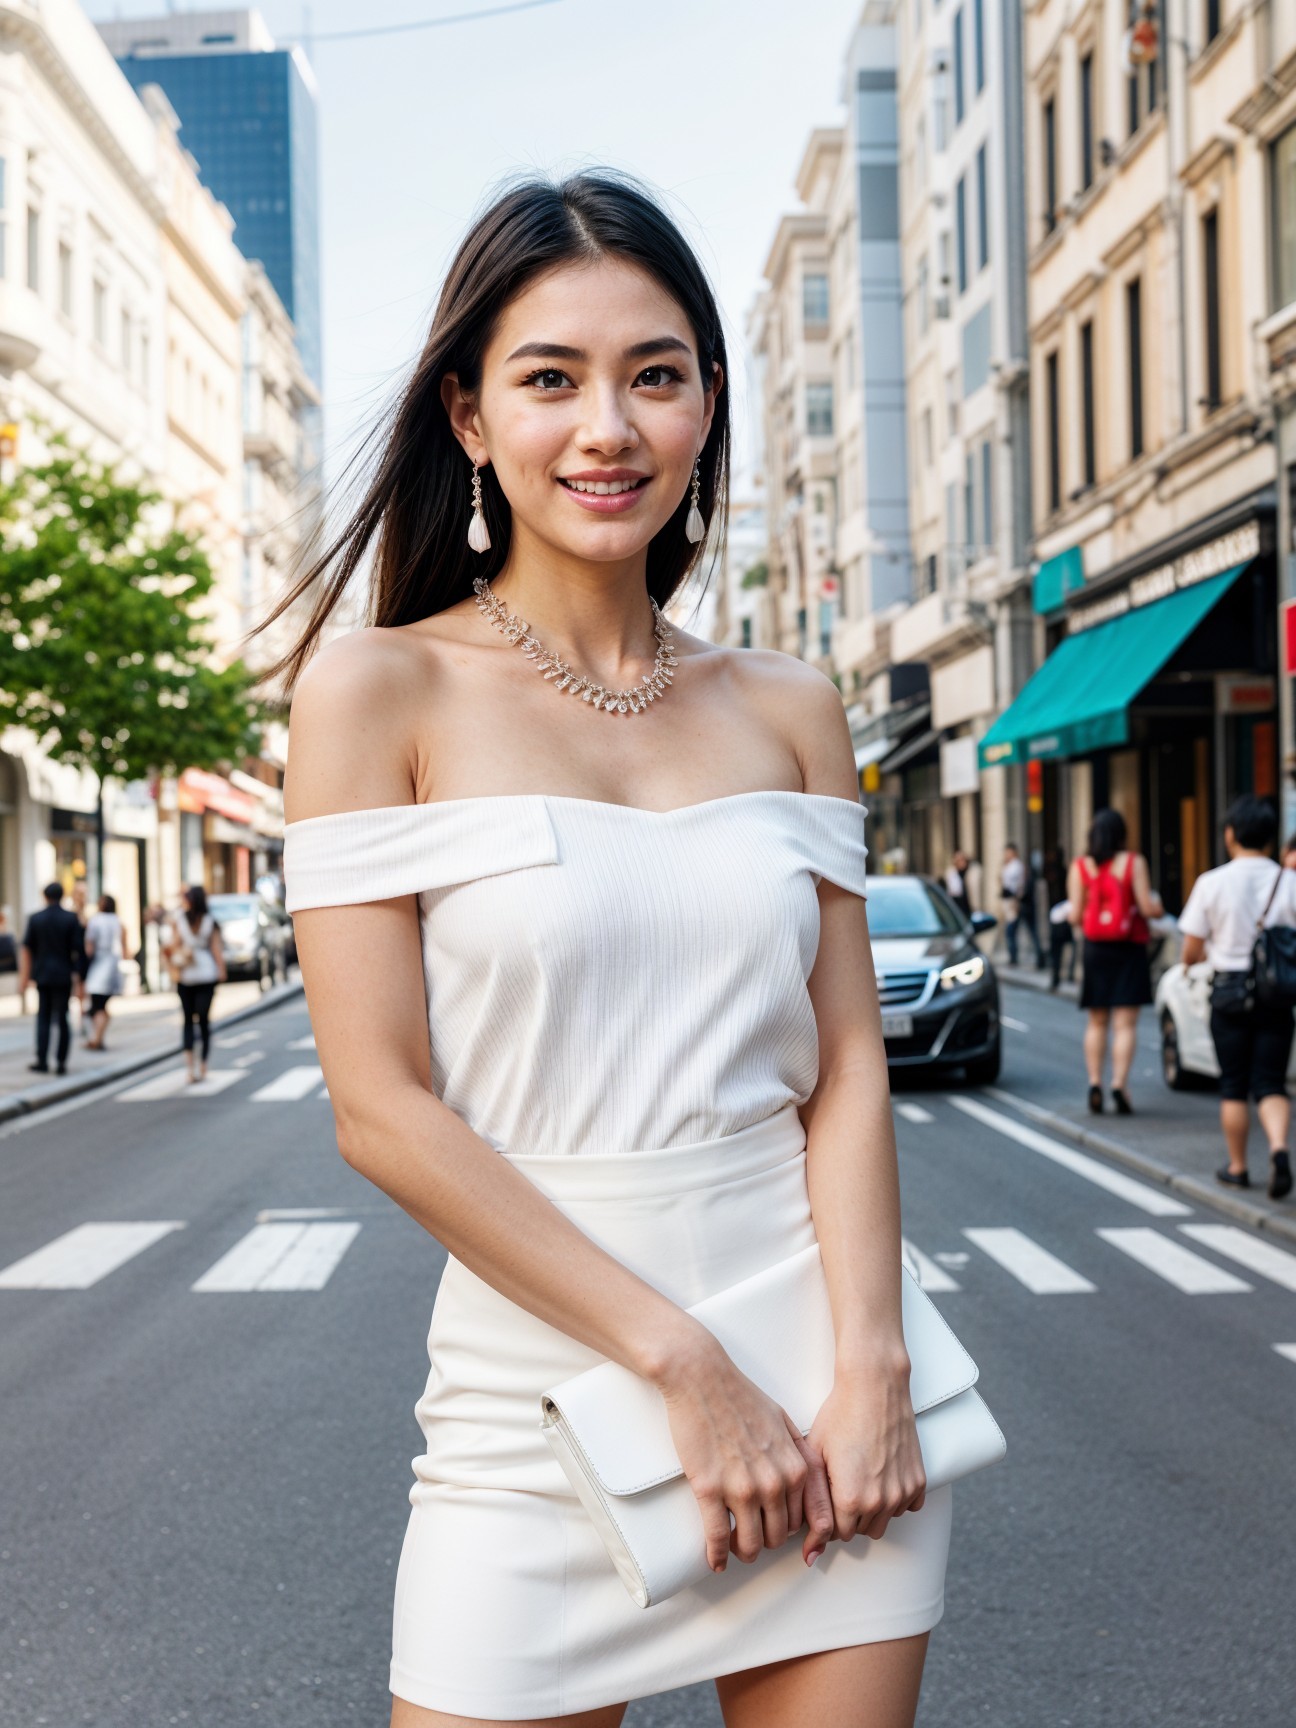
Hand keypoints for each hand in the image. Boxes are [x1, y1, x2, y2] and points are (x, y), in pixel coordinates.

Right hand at [657, 1331, 833, 1572]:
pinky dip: (715, 1554)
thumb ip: (800, 1455)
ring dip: (743, 1551)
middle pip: (777, 1536)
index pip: (806, 1521)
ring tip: (736, 1548)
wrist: (701, 1378)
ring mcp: (742, 1488)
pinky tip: (713, 1560)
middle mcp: (774, 1482)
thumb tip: (806, 1484)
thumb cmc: (740, 1396)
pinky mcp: (710, 1489)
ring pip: (750, 1543)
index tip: (788, 1541)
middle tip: (755, 1538)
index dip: (796, 1535)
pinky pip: (717, 1536)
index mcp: (796, 1467)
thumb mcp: (784, 1422)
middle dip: (766, 1541)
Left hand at [804, 1360, 926, 1560]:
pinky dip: (893, 1498)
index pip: (834, 1533)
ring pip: (882, 1522)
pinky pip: (905, 1508)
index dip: (826, 1513)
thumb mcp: (815, 1458)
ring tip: (859, 1475)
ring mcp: (902, 1493)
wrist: (875, 1387)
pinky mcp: (919, 1482)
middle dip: (846, 1514)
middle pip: (859, 1531)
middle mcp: (880, 1502)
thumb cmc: (838, 1417)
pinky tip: (881, 1472)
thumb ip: (812, 1508)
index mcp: (851, 1500)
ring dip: (870, 1509)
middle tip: (839, 1481)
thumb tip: (809, 1555)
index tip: (824, 1492)